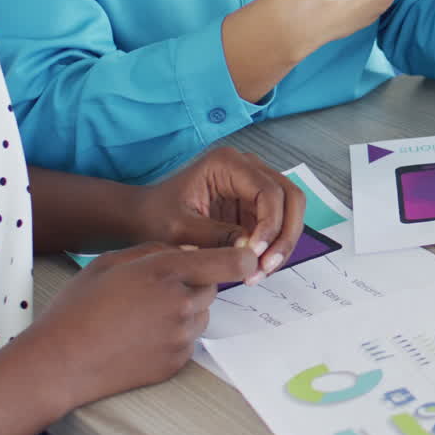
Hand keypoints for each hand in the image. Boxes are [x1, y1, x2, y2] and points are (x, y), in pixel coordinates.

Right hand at [25, 244, 256, 409]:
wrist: (58, 362)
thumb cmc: (79, 307)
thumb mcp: (112, 261)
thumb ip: (157, 249)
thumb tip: (190, 250)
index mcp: (166, 272)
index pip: (234, 261)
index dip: (244, 257)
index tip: (245, 256)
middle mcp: (181, 303)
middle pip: (214, 287)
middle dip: (195, 284)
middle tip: (158, 290)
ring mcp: (181, 336)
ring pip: (202, 314)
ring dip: (186, 310)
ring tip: (144, 315)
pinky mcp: (177, 361)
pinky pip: (189, 340)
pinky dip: (174, 335)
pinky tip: (142, 336)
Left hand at [133, 147, 305, 281]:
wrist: (142, 217)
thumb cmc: (155, 216)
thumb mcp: (180, 229)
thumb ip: (216, 236)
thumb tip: (252, 250)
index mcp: (227, 163)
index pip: (269, 192)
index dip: (271, 225)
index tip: (256, 255)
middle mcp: (247, 167)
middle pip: (290, 197)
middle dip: (285, 235)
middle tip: (267, 267)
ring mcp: (254, 184)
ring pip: (291, 211)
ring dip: (283, 243)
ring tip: (261, 272)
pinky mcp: (255, 204)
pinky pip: (278, 224)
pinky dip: (274, 247)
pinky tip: (257, 267)